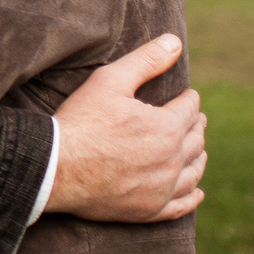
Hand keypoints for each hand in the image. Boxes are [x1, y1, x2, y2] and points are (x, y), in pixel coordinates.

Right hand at [45, 35, 206, 221]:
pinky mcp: (149, 211)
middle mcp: (171, 160)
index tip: (187, 96)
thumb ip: (146, 60)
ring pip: (194, 172)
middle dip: (196, 125)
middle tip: (194, 120)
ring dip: (198, 157)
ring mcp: (162, 189)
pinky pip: (181, 206)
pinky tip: (196, 192)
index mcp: (166, 127)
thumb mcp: (110, 81)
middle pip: (195, 139)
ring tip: (197, 149)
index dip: (189, 99)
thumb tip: (175, 42)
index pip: (189, 109)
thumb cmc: (80, 122)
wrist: (54, 169)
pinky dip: (192, 197)